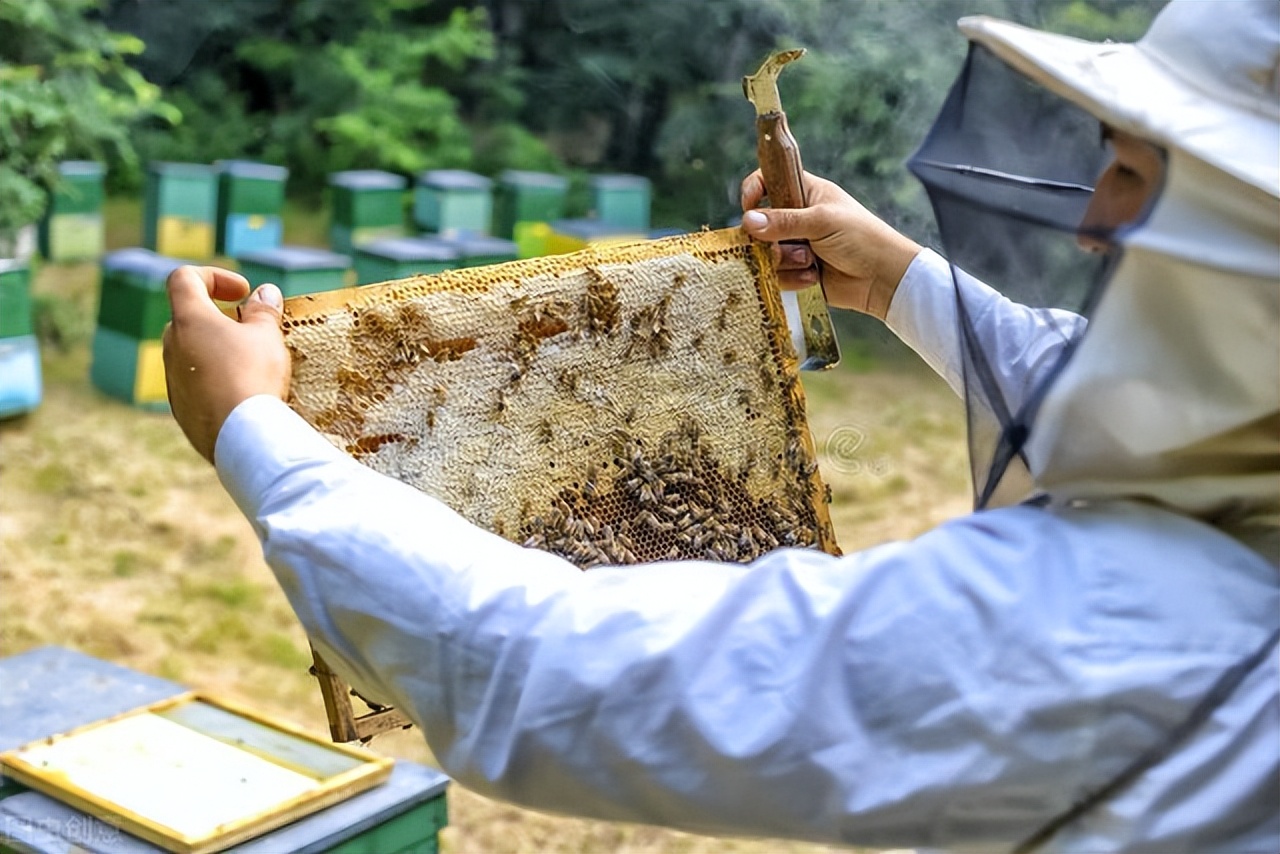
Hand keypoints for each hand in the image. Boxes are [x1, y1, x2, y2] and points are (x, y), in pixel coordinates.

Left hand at [162, 266, 290, 463]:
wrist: (243, 436)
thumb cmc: (254, 375)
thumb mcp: (267, 335)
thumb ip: (263, 310)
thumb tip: (265, 293)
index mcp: (189, 320)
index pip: (184, 278)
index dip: (213, 276)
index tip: (242, 293)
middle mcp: (172, 347)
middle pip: (188, 317)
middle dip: (218, 317)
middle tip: (251, 330)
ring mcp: (172, 381)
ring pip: (191, 353)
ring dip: (217, 350)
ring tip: (252, 365)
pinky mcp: (181, 410)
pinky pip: (195, 385)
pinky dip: (216, 380)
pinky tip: (244, 395)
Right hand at [740, 170, 921, 319]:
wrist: (882, 278)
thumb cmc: (861, 238)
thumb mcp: (822, 222)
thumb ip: (784, 221)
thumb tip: (747, 221)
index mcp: (805, 193)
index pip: (768, 180)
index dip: (753, 190)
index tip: (748, 206)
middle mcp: (796, 217)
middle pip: (759, 224)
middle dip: (770, 239)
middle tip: (787, 244)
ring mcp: (795, 245)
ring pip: (766, 253)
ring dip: (786, 260)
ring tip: (811, 262)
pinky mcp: (797, 270)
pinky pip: (777, 275)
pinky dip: (794, 278)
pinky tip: (814, 277)